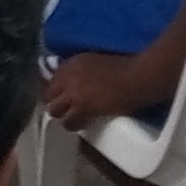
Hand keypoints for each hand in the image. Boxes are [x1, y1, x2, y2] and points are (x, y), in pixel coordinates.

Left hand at [40, 49, 154, 132]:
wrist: (136, 78)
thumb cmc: (122, 67)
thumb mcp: (93, 61)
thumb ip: (77, 70)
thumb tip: (69, 80)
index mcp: (70, 64)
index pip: (49, 79)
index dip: (53, 90)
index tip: (57, 95)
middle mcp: (67, 77)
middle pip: (48, 96)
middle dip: (54, 103)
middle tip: (63, 108)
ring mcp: (74, 94)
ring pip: (55, 111)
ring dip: (63, 115)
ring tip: (72, 117)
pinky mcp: (84, 109)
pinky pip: (70, 122)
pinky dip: (74, 124)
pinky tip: (81, 124)